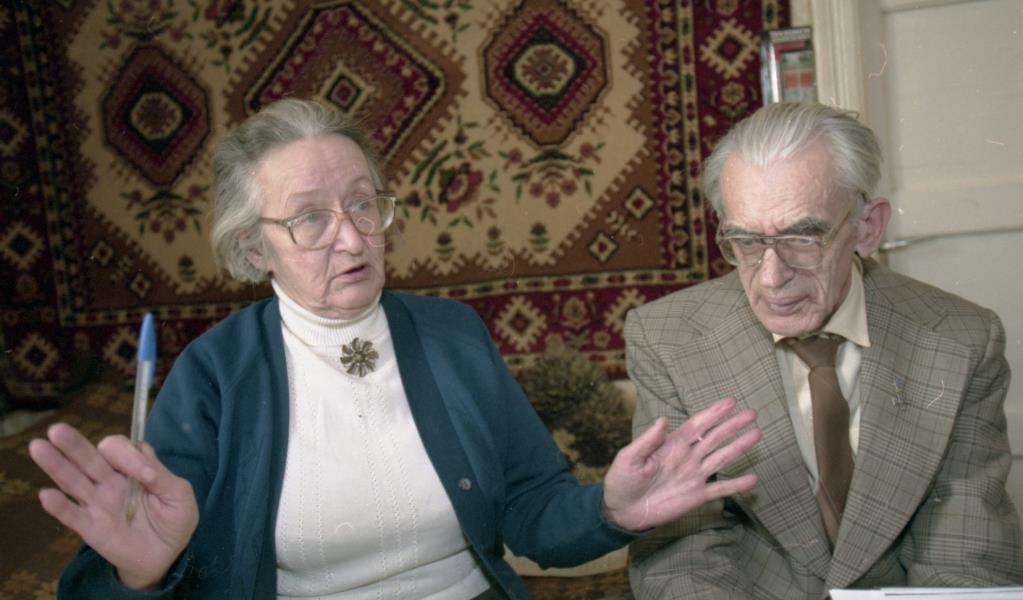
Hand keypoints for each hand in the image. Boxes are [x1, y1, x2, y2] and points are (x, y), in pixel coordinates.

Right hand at [28, 423, 198, 589]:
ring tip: (38, 447)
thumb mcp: (180, 496)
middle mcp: (110, 481)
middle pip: (89, 458)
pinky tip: (46, 495)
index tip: (147, 476)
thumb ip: (165, 478)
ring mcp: (98, 503)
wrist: (166, 554)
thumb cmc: (174, 519)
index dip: (128, 456)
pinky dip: (58, 506)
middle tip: (57, 430)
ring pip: (73, 480)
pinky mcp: (90, 528)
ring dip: (56, 465)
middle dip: (74, 444)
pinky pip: (72, 515)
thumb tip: (147, 467)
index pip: (120, 450)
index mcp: (132, 468)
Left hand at [602, 397, 759, 531]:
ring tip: (757, 435)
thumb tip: (663, 419)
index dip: (713, 413)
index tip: (730, 401)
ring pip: (721, 458)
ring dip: (739, 447)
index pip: (697, 425)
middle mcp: (687, 457)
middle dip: (733, 425)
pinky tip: (753, 479)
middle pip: (715, 437)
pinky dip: (736, 485)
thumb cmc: (622, 480)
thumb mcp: (629, 458)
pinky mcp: (696, 496)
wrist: (622, 510)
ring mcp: (694, 476)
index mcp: (672, 445)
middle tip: (752, 413)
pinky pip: (720, 489)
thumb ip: (647, 441)